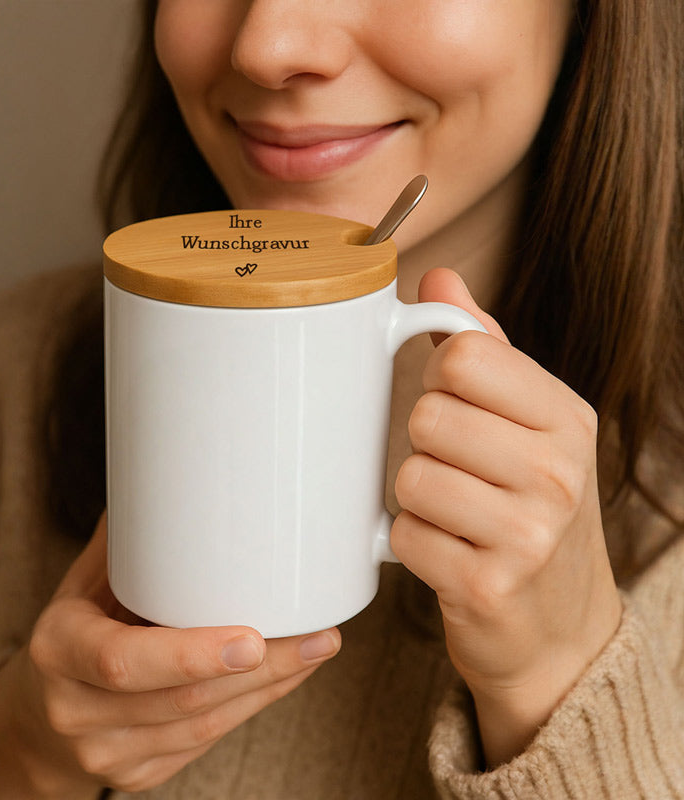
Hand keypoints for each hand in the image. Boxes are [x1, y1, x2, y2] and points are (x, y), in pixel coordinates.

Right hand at [0, 514, 340, 797]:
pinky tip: (286, 676)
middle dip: (261, 671)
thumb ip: (125, 546)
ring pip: (204, 727)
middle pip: (182, 700)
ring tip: (318, 648)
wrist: (37, 719)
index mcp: (59, 650)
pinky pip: (206, 743)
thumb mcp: (80, 585)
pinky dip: (253, 706)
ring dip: (271, 688)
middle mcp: (77, 710)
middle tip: (317, 636)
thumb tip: (173, 484)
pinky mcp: (140, 776)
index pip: (122, 662)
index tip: (252, 638)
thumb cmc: (71, 634)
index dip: (190, 654)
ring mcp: (108, 753)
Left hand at [392, 268, 621, 765]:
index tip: (453, 403)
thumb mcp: (528, 422)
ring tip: (452, 513)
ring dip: (415, 497)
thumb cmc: (531, 506)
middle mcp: (557, 472)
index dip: (437, 377)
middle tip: (455, 469)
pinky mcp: (486, 587)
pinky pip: (403, 536)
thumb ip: (482, 348)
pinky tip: (446, 551)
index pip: (462, 356)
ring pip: (410, 477)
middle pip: (427, 416)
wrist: (561, 626)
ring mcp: (527, 535)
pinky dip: (410, 543)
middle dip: (424, 443)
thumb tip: (437, 279)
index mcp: (565, 416)